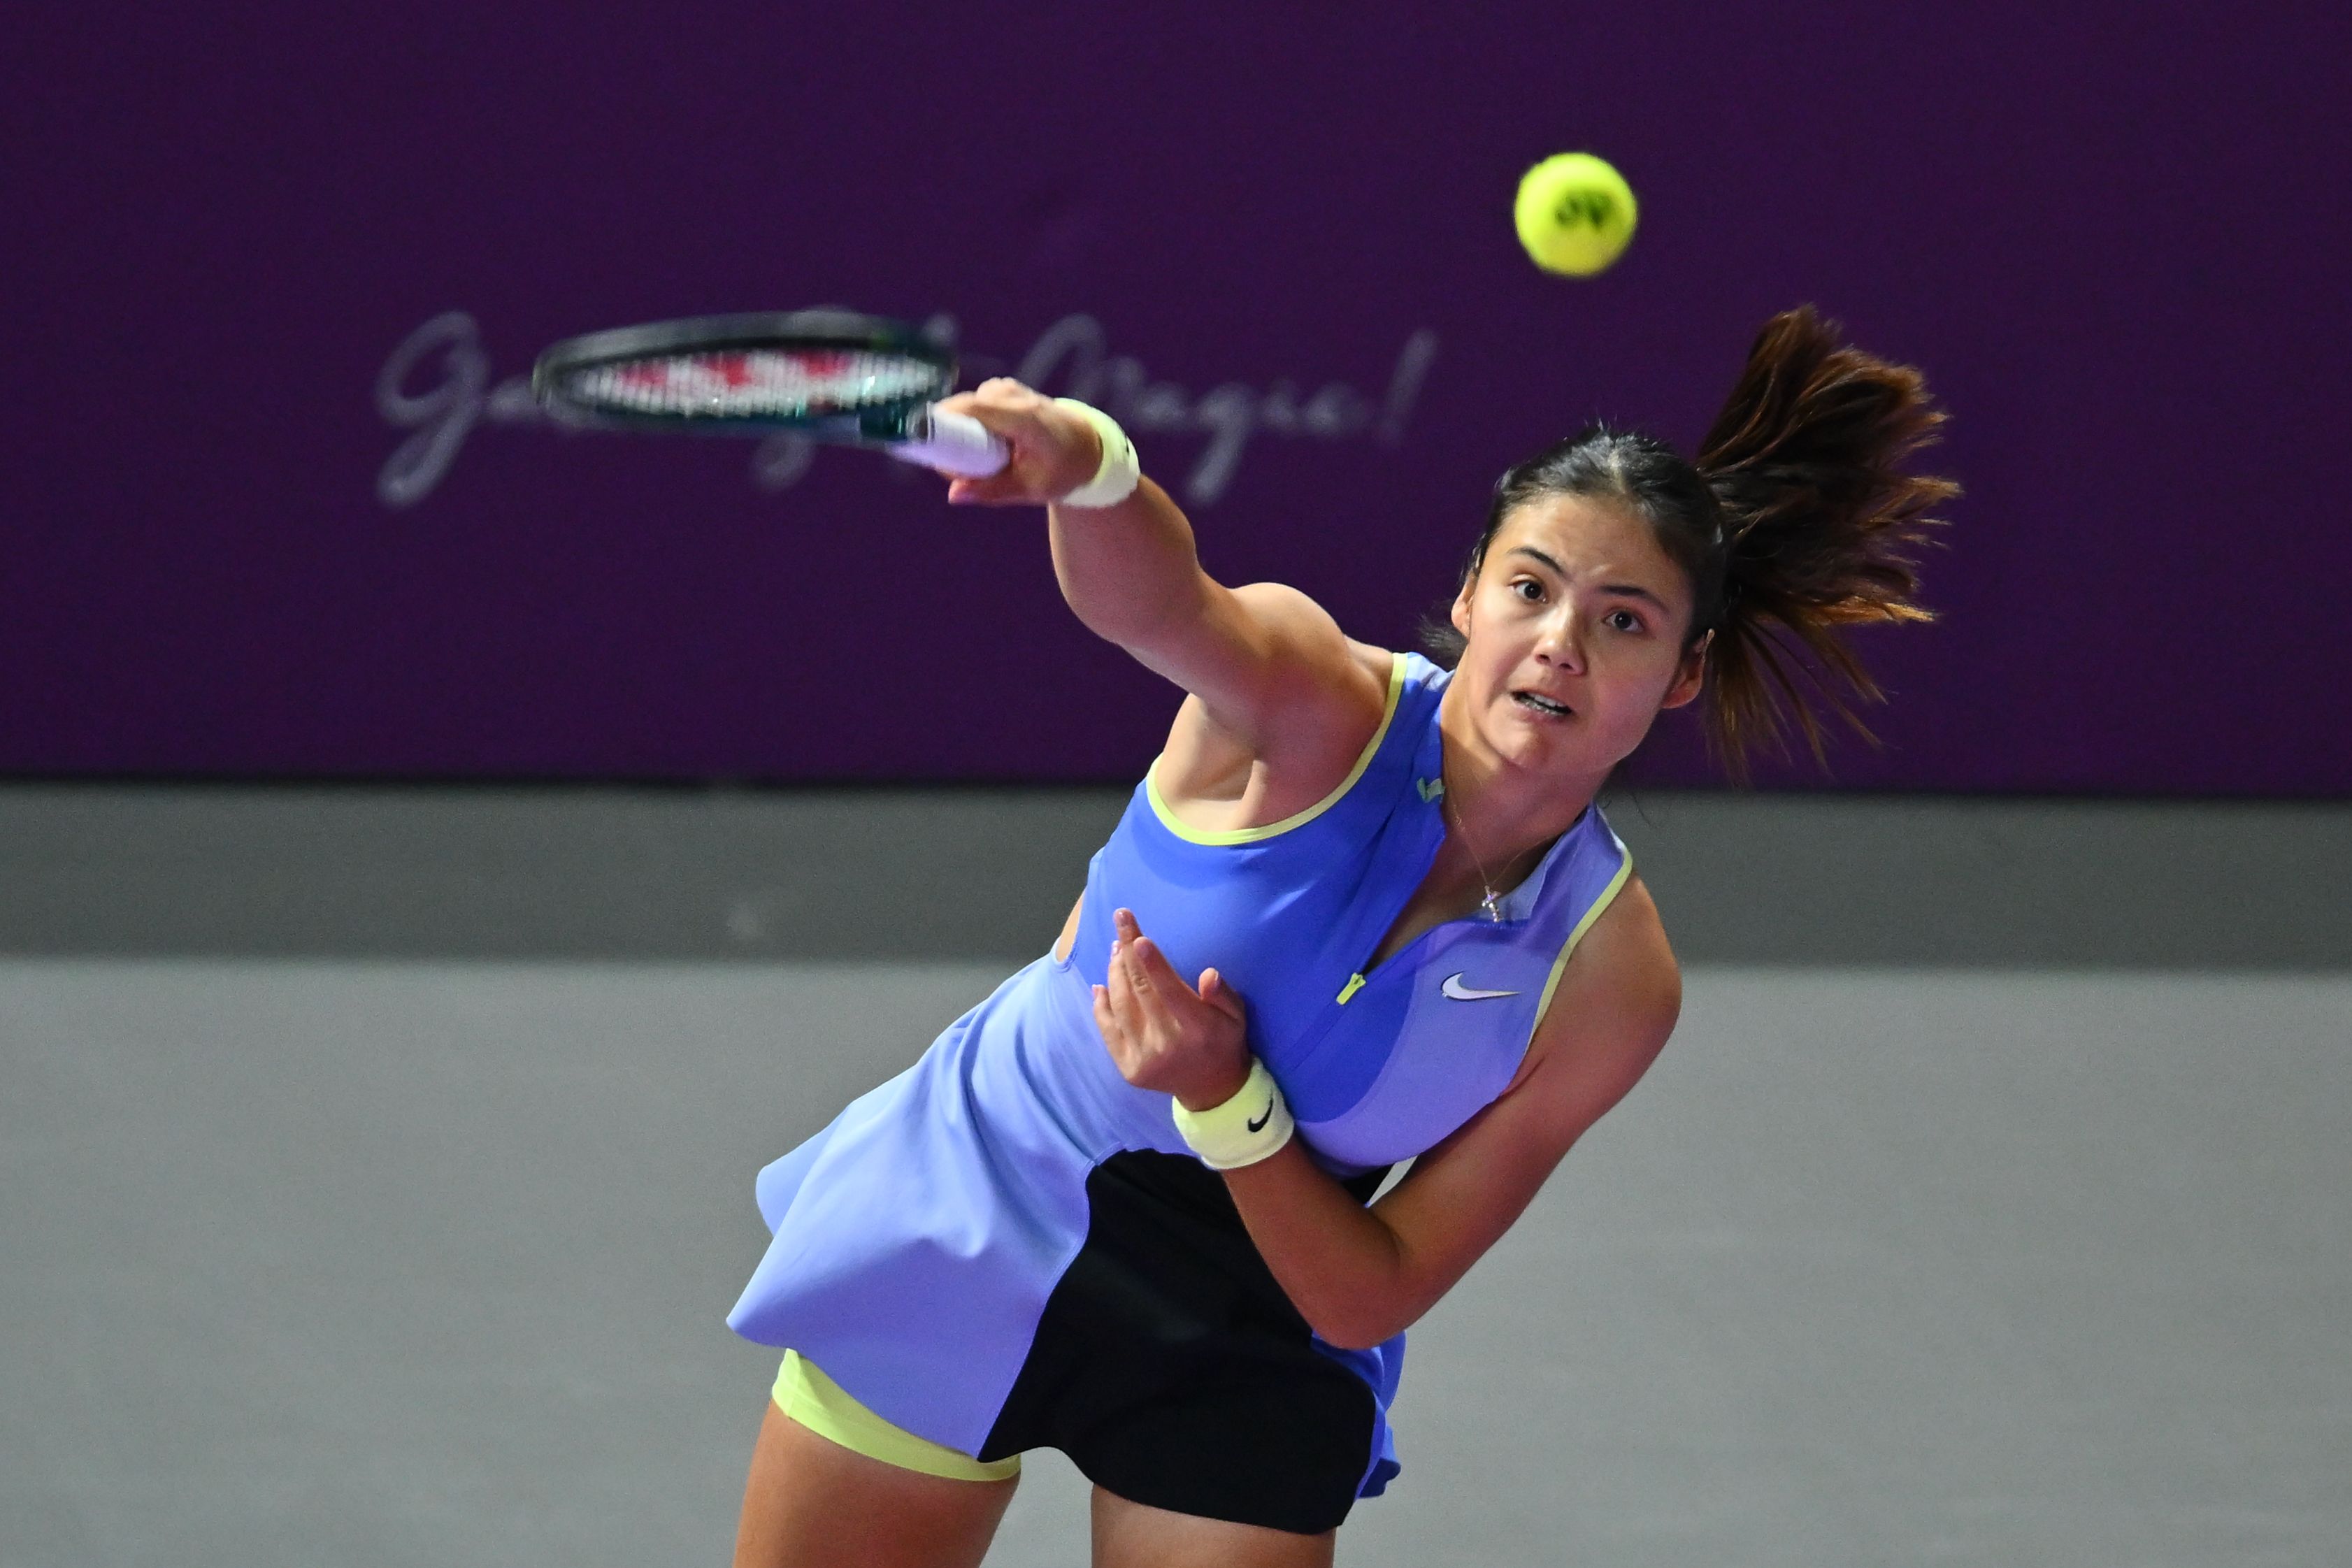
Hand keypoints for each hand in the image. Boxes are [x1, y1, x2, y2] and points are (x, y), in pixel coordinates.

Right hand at [929, 378, 1101, 505]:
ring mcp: (1008, 389)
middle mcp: (1016, 397)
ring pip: (966, 408)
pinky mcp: (1002, 389)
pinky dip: (971, 425)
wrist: (1085, 446)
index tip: (924, 442)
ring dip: (963, 433)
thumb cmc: (1062, 469)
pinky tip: (986, 446)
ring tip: (981, 462)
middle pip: (963, 408)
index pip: (974, 408)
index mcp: (1026, 418)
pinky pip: (973, 405)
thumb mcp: (1032, 488)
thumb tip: (953, 494)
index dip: (943, 419)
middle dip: (950, 437)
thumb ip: (992, 491)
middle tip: (956, 470)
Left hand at [1092, 908, 1251, 1111]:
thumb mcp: (1237, 1017)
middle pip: (1140, 991)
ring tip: (1116, 948)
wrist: (1211, 1089)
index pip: (1170, 991)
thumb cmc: (1224, 1040)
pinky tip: (1102, 982)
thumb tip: (1209, 975)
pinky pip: (1108, 1029)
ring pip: (1121, 1005)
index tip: (1138, 938)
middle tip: (1122, 922)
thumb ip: (1224, 996)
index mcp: (1198, 1028)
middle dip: (1128, 952)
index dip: (1153, 964)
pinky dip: (1102, 1004)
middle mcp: (1167, 1044)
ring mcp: (1144, 1058)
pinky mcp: (1127, 1068)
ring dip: (1115, 972)